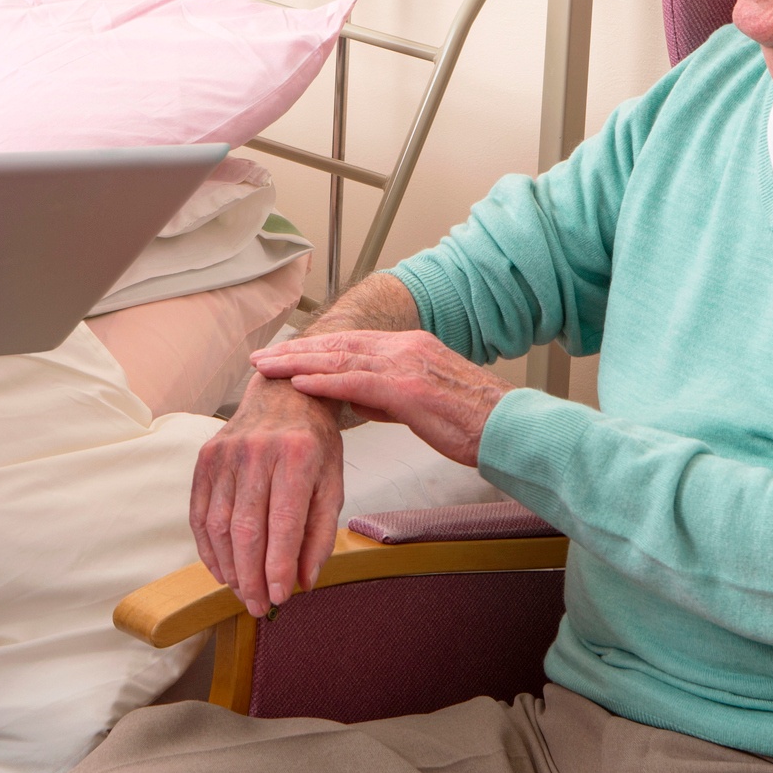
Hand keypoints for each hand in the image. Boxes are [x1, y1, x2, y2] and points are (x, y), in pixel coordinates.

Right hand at [189, 371, 344, 618]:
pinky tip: (221, 569)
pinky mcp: (205, 458)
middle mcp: (257, 451)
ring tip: (242, 592)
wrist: (284, 393)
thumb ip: (320, 534)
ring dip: (229, 567)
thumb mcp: (332, 484)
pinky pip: (199, 513)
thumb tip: (303, 581)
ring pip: (218, 525)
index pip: (283, 524)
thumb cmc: (314, 443)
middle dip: (251, 577)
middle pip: (246, 530)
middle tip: (257, 607)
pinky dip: (208, 548)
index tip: (280, 598)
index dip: (278, 568)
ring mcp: (225, 453)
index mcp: (296, 456)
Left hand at [250, 330, 509, 467]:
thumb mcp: (425, 403)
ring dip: (298, 363)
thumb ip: (390, 397)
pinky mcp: (409, 388)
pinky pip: (356, 382)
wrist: (510, 427)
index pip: (350, 344)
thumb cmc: (474, 423)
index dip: (313, 349)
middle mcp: (405, 348)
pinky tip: (299, 384)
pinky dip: (324, 381)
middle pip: (338, 345)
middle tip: (262, 357)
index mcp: (410, 348)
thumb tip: (361, 401)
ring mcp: (406, 364)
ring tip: (267, 368)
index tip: (285, 355)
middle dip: (296, 350)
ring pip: (340, 358)